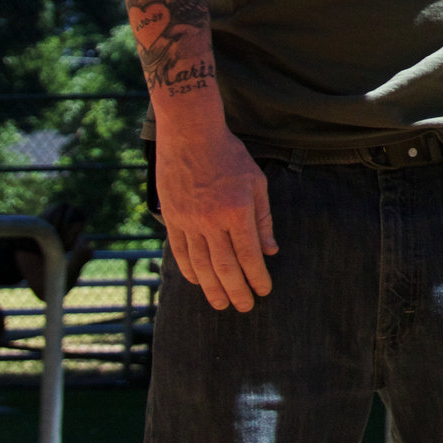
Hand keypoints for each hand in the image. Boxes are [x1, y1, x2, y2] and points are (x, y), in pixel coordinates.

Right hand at [158, 127, 276, 311]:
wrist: (190, 134)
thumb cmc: (230, 155)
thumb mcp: (256, 182)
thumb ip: (263, 219)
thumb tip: (270, 251)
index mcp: (236, 210)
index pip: (249, 254)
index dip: (257, 277)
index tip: (264, 291)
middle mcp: (210, 220)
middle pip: (224, 266)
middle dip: (237, 290)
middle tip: (245, 307)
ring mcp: (187, 220)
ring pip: (200, 264)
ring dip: (212, 288)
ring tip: (222, 303)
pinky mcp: (172, 218)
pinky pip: (180, 251)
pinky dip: (190, 270)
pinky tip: (199, 282)